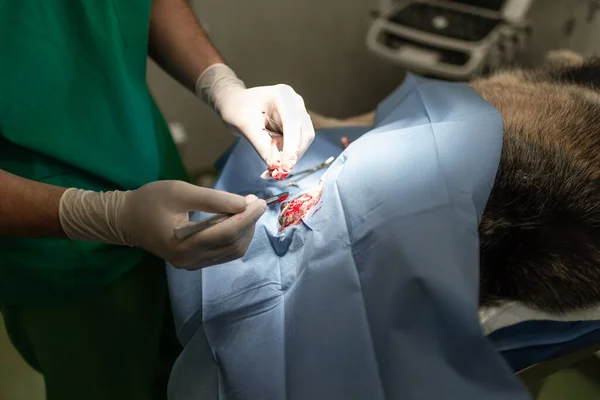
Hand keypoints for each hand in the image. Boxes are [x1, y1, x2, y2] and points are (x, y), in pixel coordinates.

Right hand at [59, 181, 265, 268]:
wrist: (126, 220)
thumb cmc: (150, 201)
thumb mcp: (180, 191)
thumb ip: (213, 199)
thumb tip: (244, 203)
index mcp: (182, 244)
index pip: (226, 233)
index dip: (247, 217)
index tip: (260, 201)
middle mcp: (189, 260)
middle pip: (233, 244)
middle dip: (248, 223)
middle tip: (254, 202)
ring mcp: (192, 265)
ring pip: (232, 252)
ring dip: (244, 231)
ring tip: (246, 209)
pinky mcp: (194, 263)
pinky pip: (224, 253)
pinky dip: (235, 237)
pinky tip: (235, 221)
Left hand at [196, 64, 314, 178]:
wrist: (234, 106)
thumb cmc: (237, 110)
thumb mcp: (245, 127)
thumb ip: (262, 146)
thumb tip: (275, 166)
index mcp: (283, 96)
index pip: (293, 125)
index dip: (291, 148)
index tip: (286, 168)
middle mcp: (295, 103)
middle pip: (303, 134)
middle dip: (291, 156)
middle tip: (276, 174)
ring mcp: (297, 114)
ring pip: (302, 142)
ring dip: (288, 158)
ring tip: (270, 170)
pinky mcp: (295, 126)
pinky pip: (295, 145)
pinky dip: (285, 157)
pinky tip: (272, 163)